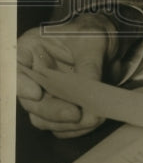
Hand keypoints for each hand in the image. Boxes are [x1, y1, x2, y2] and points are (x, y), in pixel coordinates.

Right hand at [17, 13, 123, 137]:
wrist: (110, 42)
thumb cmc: (94, 33)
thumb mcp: (93, 43)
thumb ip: (89, 68)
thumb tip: (89, 98)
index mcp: (29, 50)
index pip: (13, 70)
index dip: (20, 85)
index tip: (37, 93)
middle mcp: (31, 74)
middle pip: (30, 101)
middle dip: (53, 111)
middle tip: (77, 114)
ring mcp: (44, 93)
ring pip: (43, 118)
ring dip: (66, 124)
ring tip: (92, 118)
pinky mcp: (58, 106)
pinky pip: (60, 126)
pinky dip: (75, 128)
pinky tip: (92, 121)